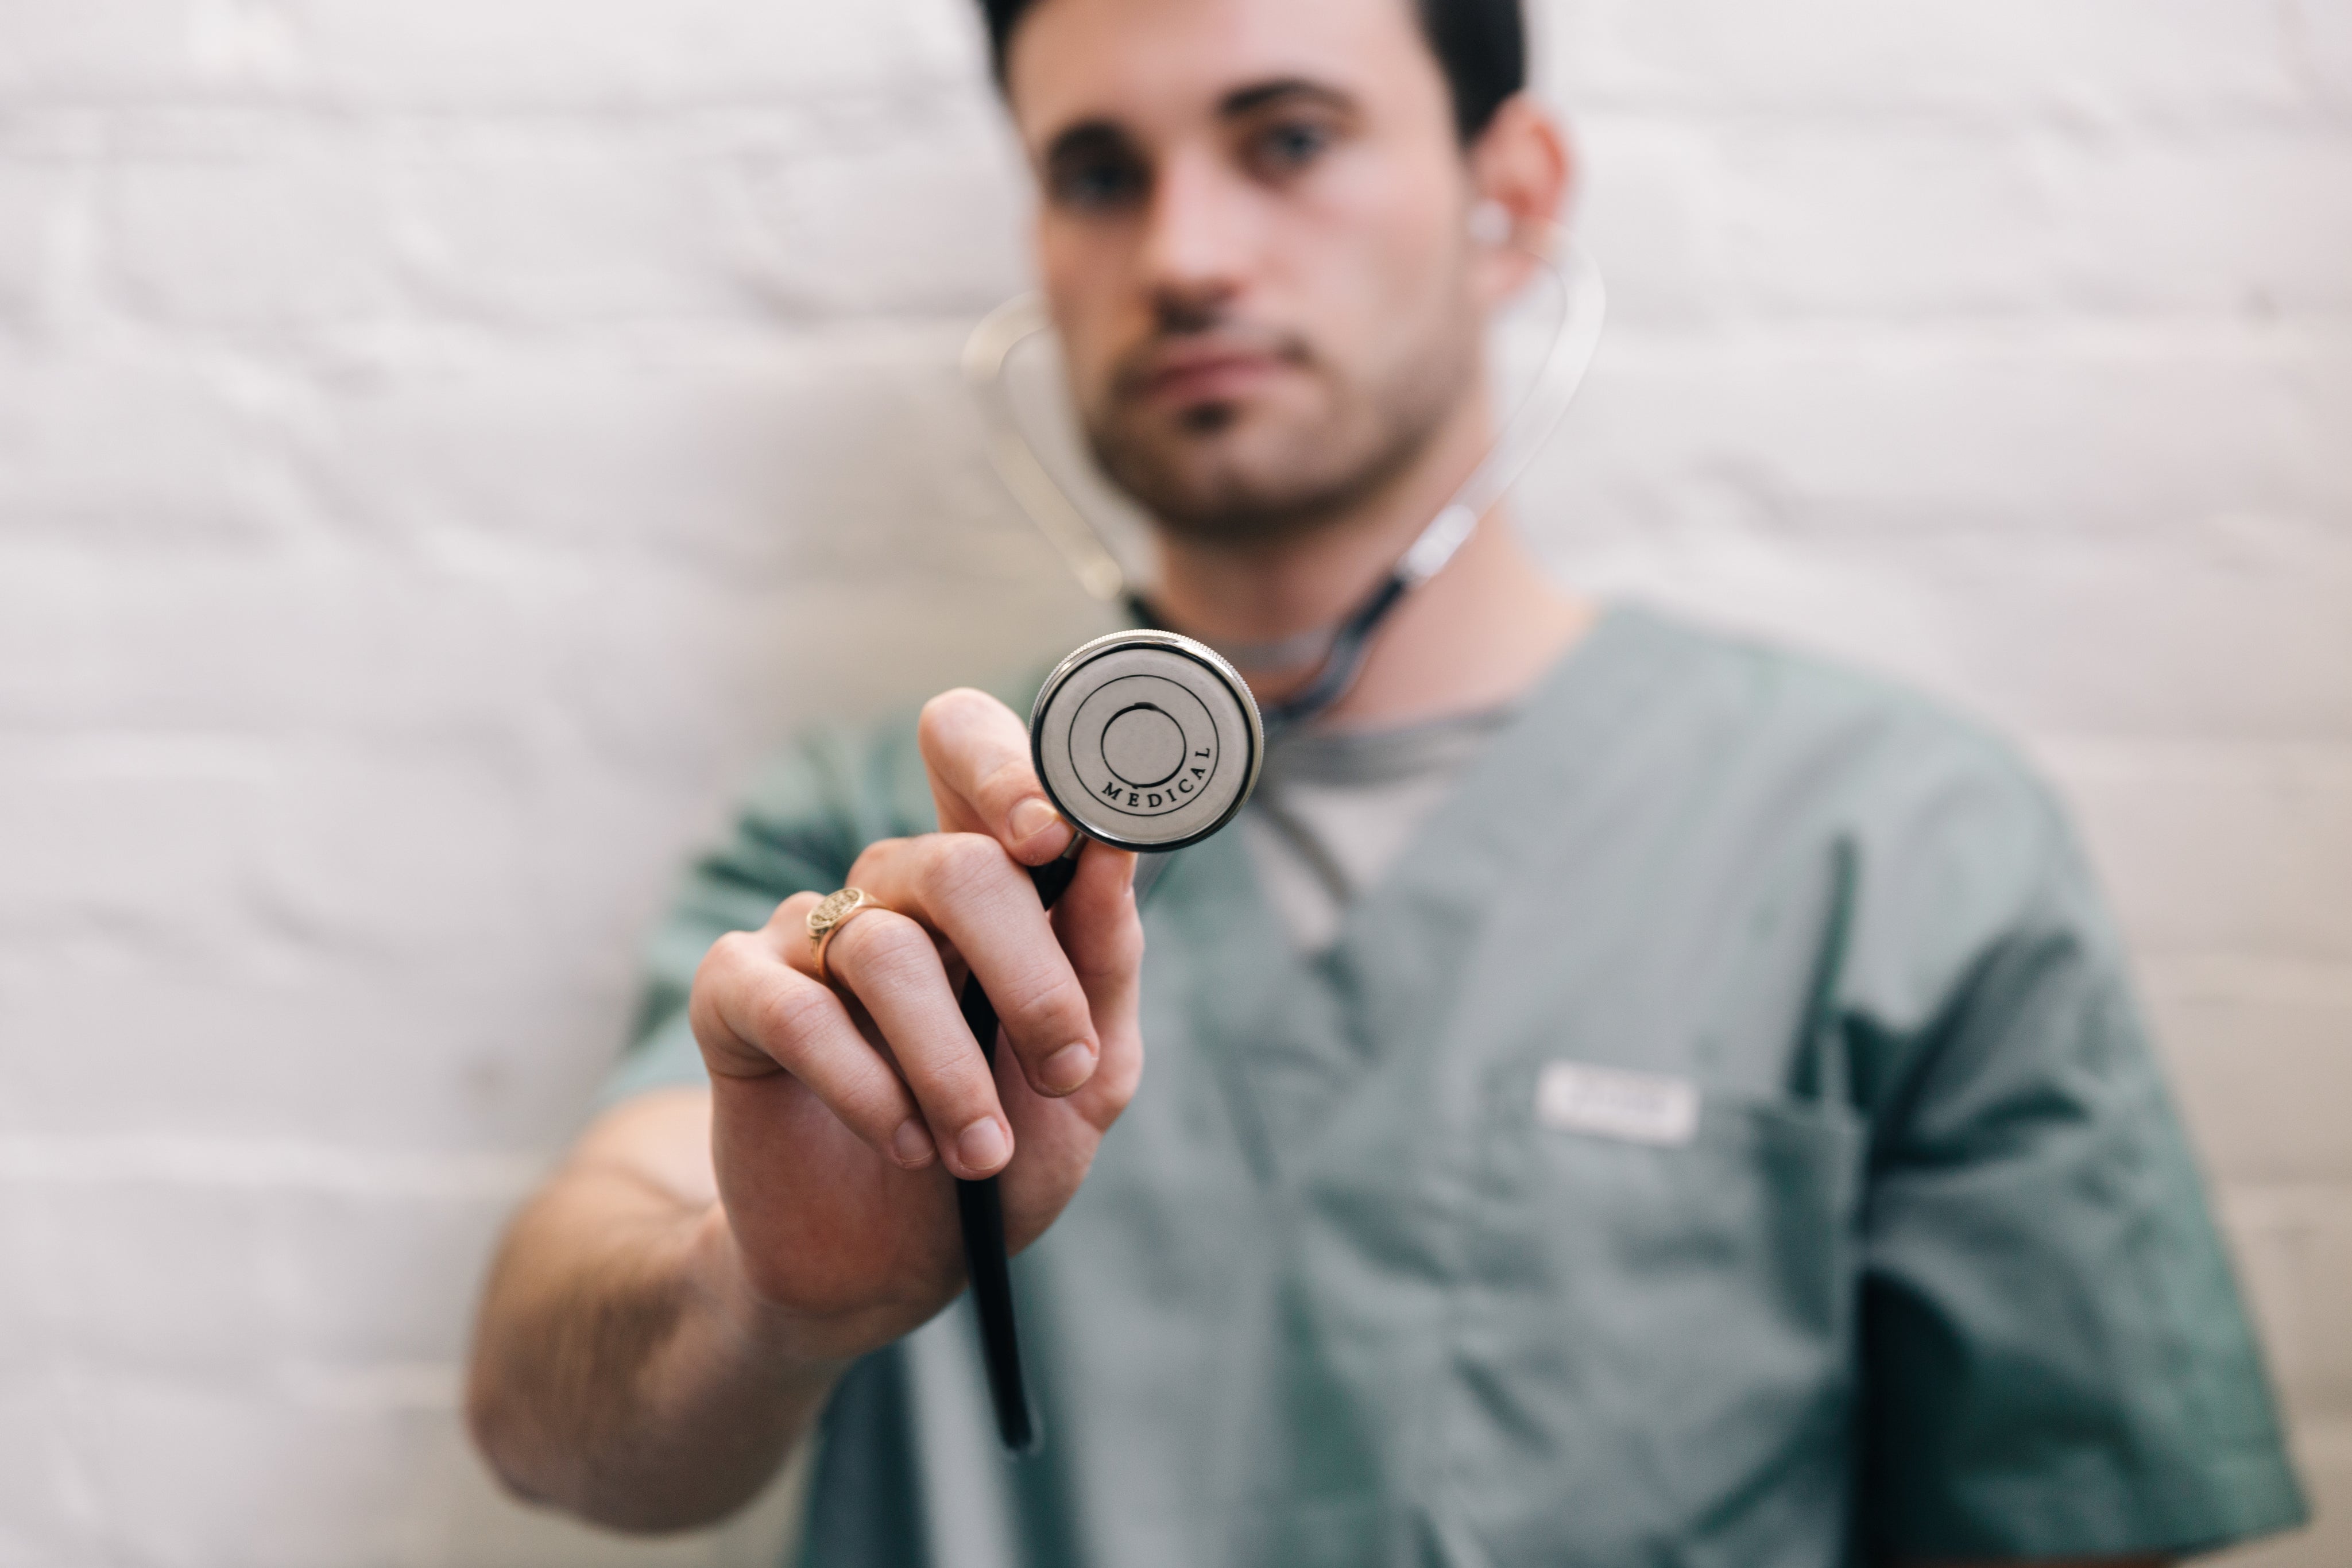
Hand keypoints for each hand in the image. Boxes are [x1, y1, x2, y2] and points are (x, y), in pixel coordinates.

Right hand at [685, 688, 1143, 1363]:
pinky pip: (796, 1010)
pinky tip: (903, 1142)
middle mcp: (890, 885)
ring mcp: (808, 937)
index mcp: (981, 875)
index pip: (967, 744)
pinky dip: (864, 1085)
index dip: (1006, 765)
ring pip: (885, 950)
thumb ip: (1105, 963)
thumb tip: (1115, 852)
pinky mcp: (734, 1000)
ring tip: (980, 1152)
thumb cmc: (1003, 1152)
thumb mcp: (1090, 1072)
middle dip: (1028, 976)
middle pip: (955, 863)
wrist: (888, 1267)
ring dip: (951, 1066)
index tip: (1054, 837)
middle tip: (1064, 1069)